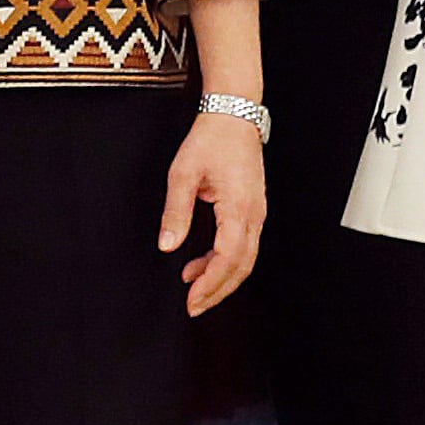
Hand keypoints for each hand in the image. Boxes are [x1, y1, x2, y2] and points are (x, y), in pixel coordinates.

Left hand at [159, 106, 265, 313]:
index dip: (210, 284)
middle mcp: (254, 215)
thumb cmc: (209, 141)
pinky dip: (223, 260)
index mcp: (238, 208)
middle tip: (194, 307)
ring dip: (220, 277)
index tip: (191, 300)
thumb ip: (175, 212)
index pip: (228, 258)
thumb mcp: (182, 174)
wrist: (233, 118)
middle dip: (218, 290)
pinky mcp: (252, 210)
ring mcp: (257, 213)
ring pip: (245, 258)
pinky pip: (242, 244)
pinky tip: (199, 264)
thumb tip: (168, 246)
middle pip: (242, 266)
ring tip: (192, 287)